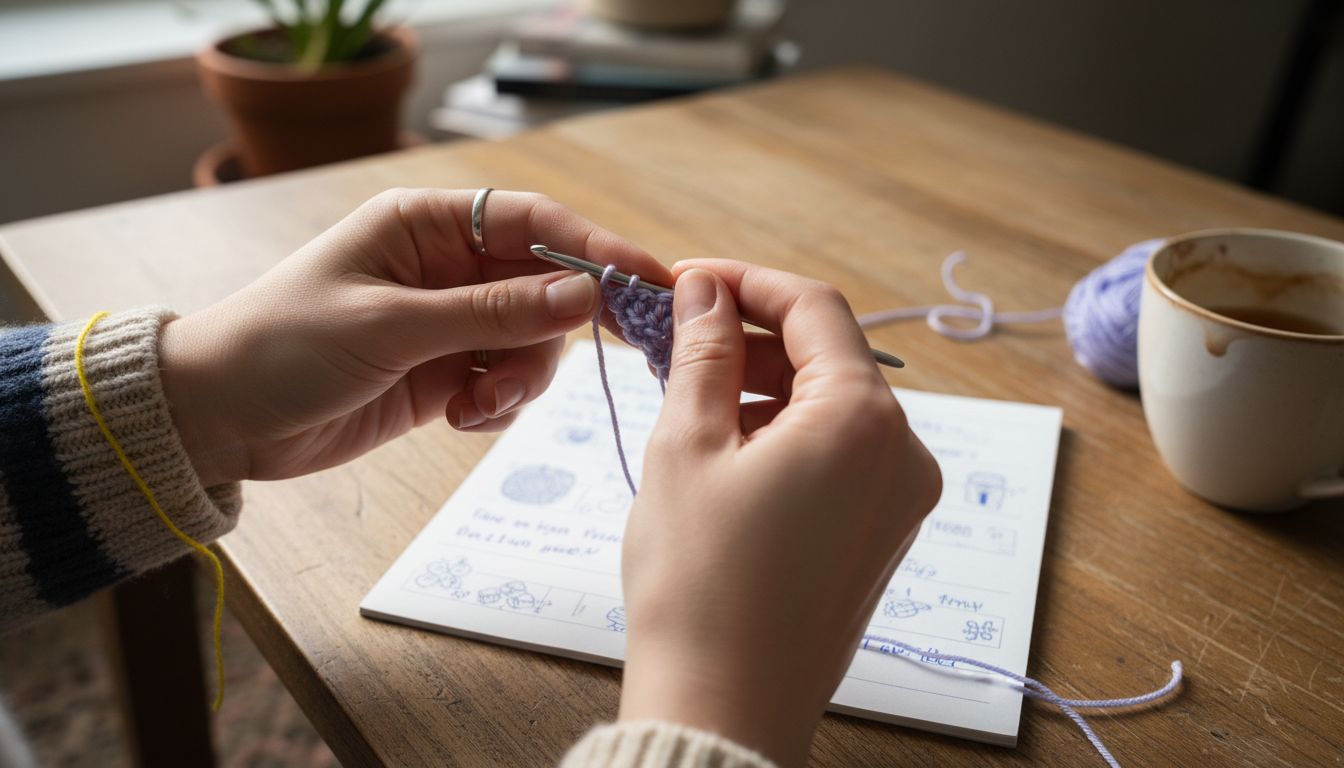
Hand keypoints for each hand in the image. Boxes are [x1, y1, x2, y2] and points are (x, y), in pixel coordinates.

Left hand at [160, 188, 670, 485]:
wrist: (219, 419)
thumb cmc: (283, 345)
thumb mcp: (390, 325)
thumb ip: (491, 312)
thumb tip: (583, 294)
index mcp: (426, 225)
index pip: (532, 221)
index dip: (595, 247)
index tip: (648, 281)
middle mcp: (446, 266)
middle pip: (544, 283)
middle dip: (561, 325)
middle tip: (595, 355)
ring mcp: (449, 322)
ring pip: (534, 341)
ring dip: (523, 377)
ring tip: (477, 403)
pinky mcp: (446, 372)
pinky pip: (507, 380)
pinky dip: (499, 404)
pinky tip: (460, 417)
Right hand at [617, 262, 941, 765]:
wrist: (725, 708)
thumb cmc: (699, 584)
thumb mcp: (688, 446)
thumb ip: (704, 352)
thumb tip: (705, 291)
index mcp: (863, 420)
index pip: (814, 307)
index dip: (745, 283)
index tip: (686, 283)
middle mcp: (903, 454)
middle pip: (830, 355)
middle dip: (752, 336)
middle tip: (674, 339)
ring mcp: (901, 499)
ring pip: (833, 406)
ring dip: (765, 385)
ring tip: (689, 395)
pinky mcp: (882, 534)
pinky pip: (840, 454)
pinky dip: (787, 433)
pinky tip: (726, 447)